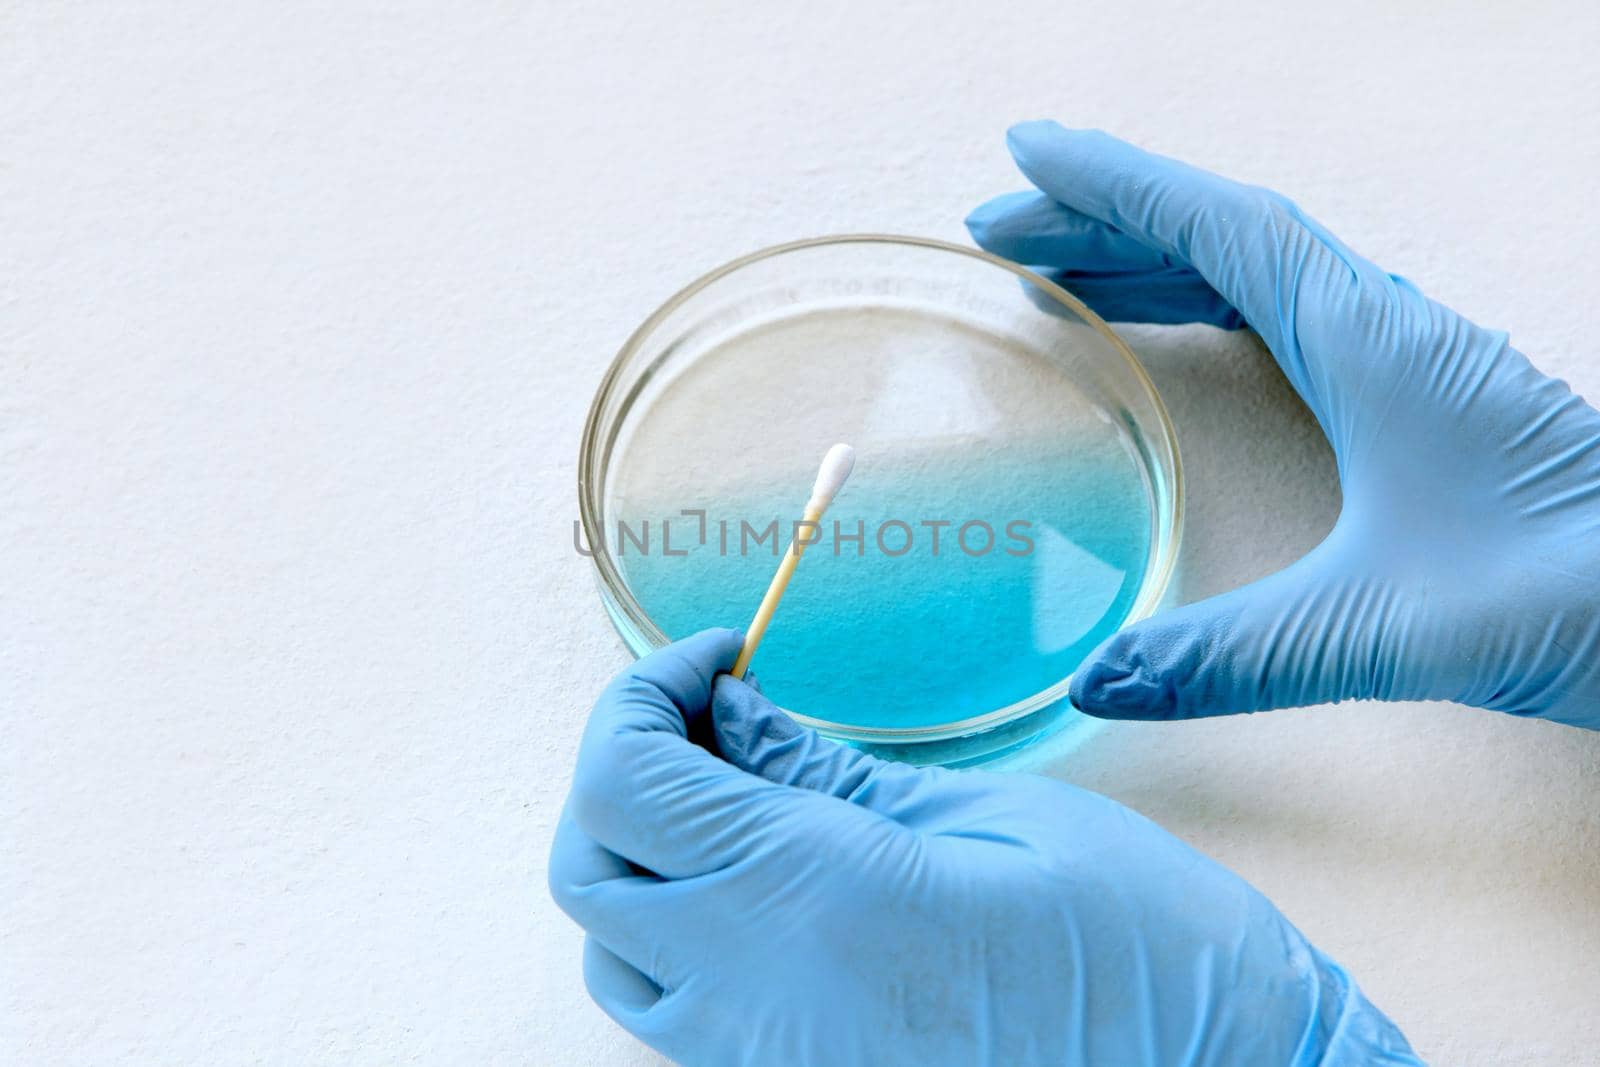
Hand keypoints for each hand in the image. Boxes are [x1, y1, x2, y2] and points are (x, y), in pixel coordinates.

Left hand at [549, 631, 1418, 1065]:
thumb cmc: (1139, 949)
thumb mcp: (989, 818)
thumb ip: (828, 773)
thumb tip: (730, 711)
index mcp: (810, 899)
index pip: (620, 780)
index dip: (642, 692)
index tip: (718, 652)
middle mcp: (755, 999)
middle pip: (586, 867)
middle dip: (620, 768)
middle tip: (711, 711)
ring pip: (613, 950)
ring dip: (639, 856)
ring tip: (735, 795)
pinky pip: (674, 1013)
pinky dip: (680, 931)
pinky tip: (764, 882)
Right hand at [967, 122, 1599, 726]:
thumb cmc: (1571, 595)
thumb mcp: (1378, 629)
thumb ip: (1229, 655)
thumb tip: (1096, 681)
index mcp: (1369, 339)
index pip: (1218, 225)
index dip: (1113, 183)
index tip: (1026, 153)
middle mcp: (1387, 327)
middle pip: (1223, 234)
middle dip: (1106, 221)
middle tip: (1005, 233)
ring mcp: (1409, 357)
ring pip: (1260, 270)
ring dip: (1156, 259)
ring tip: (1065, 278)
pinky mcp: (1424, 399)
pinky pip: (1293, 314)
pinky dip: (1216, 303)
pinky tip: (1187, 337)